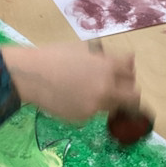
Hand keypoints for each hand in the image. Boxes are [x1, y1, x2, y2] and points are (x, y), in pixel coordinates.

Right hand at [2, 43, 138, 121]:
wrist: (32, 76)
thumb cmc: (54, 56)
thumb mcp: (83, 49)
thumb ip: (105, 57)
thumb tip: (123, 62)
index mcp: (107, 66)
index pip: (131, 69)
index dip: (126, 68)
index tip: (121, 70)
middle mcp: (107, 87)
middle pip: (133, 95)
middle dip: (128, 90)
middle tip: (118, 87)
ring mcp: (96, 104)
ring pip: (116, 106)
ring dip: (112, 100)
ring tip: (94, 92)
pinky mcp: (85, 117)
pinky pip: (96, 112)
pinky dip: (92, 106)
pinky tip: (76, 97)